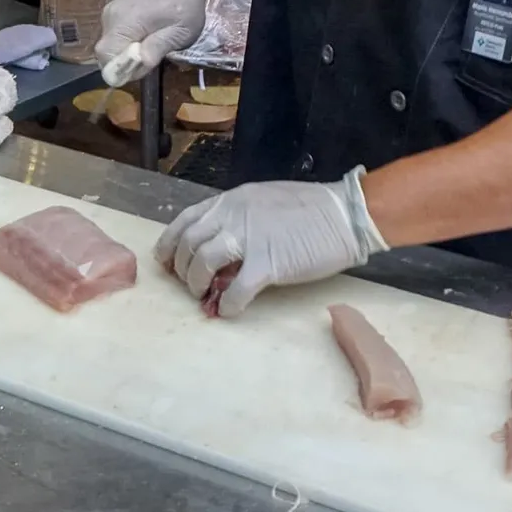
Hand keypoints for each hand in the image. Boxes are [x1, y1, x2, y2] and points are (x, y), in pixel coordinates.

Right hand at [94, 0, 207, 79]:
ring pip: (109, 44)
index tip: (140, 69)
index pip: (106, 54)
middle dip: (123, 63)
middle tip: (149, 59)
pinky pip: (113, 34)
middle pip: (105, 52)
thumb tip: (139, 62)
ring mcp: (110, 12)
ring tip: (149, 46)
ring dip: (124, 52)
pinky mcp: (113, 10)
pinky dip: (124, 42)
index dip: (120, 68)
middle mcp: (111, 16)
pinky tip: (143, 36)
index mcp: (126, 21)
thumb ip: (158, 47)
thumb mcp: (181, 31)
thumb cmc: (184, 4)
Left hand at [155, 169, 388, 316]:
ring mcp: (248, 239)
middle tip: (190, 285)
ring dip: (197, 286)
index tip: (167, 263)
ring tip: (206, 297)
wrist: (344, 215)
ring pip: (202, 264)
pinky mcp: (267, 264)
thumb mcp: (263, 201)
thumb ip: (238, 218)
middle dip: (182, 269)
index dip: (169, 245)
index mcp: (231, 200)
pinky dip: (227, 306)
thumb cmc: (310, 208)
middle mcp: (232, 216)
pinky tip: (230, 311)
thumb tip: (220, 247)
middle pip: (187, 245)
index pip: (184, 220)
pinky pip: (236, 291)